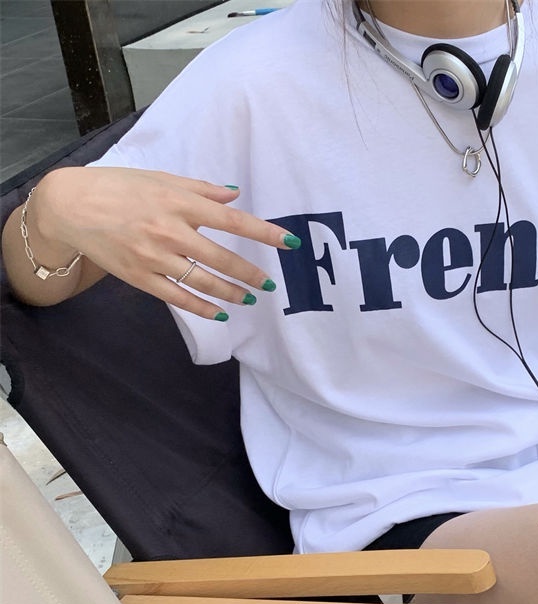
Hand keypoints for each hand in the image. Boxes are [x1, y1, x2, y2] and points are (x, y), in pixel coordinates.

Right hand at [29, 167, 299, 318]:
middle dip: (251, 273)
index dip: (264, 233)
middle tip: (269, 283)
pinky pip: (178, 297)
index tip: (288, 243)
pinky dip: (202, 307)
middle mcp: (170, 231)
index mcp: (179, 203)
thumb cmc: (119, 187)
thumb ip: (200, 189)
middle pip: (222, 258)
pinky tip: (220, 313)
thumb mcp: (160, 178)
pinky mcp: (141, 278)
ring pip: (203, 282)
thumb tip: (235, 195)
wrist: (70, 206)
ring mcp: (155, 257)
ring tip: (250, 298)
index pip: (232, 221)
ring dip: (231, 293)